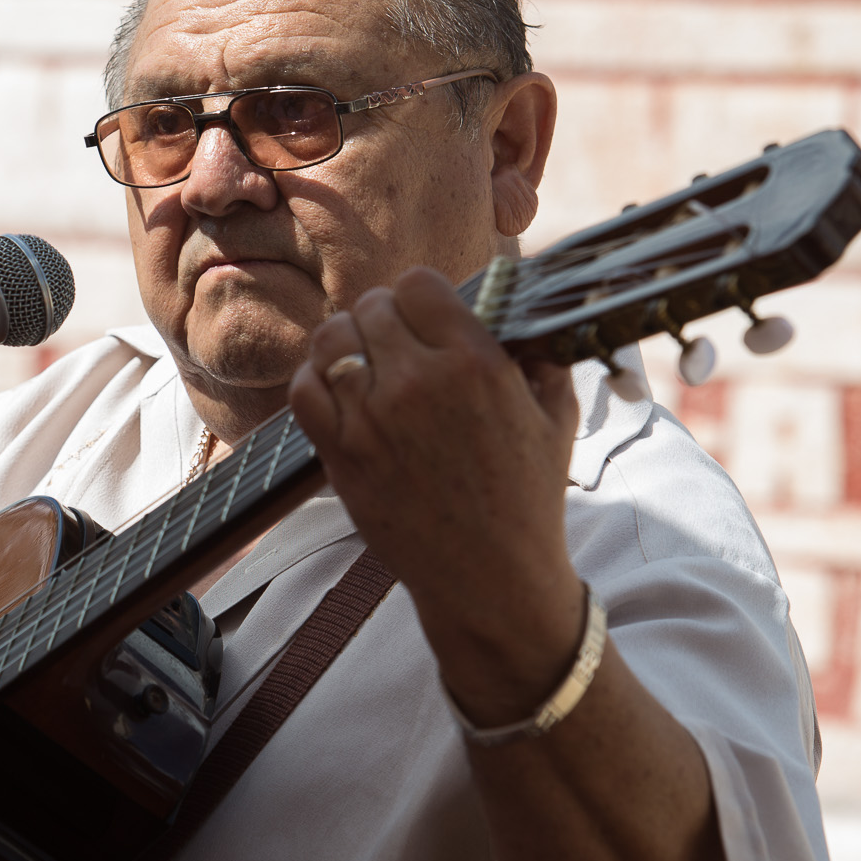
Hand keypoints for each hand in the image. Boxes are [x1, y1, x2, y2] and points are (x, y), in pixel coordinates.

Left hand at [288, 266, 584, 719]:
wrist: (490, 576)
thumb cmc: (527, 496)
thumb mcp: (556, 414)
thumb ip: (537, 352)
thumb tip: (514, 306)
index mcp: (474, 363)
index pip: (417, 284)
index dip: (419, 294)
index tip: (423, 312)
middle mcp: (418, 382)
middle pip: (371, 306)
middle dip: (383, 317)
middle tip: (395, 342)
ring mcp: (371, 417)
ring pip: (331, 338)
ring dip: (346, 341)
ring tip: (364, 360)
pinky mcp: (340, 452)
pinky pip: (304, 387)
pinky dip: (314, 378)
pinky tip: (337, 389)